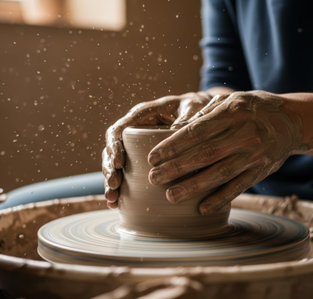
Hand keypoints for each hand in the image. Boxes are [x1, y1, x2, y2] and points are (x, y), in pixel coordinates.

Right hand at [102, 92, 212, 207]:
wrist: (203, 111)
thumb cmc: (196, 106)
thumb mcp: (193, 108)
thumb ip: (187, 119)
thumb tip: (177, 133)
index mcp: (142, 115)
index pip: (119, 130)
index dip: (114, 146)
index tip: (118, 163)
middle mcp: (134, 130)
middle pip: (112, 149)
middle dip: (110, 169)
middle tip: (114, 186)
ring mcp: (136, 146)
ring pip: (115, 164)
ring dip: (111, 182)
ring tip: (113, 200)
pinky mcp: (141, 160)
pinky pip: (127, 174)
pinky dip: (120, 190)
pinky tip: (117, 204)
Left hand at [147, 90, 302, 214]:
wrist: (293, 120)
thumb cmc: (254, 108)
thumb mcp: (232, 100)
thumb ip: (207, 113)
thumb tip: (178, 129)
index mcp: (232, 113)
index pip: (196, 131)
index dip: (173, 145)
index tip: (152, 156)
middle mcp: (244, 134)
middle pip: (205, 154)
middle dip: (176, 168)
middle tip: (153, 178)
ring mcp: (254, 154)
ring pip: (219, 174)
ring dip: (193, 187)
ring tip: (171, 196)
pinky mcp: (262, 170)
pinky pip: (239, 187)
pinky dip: (221, 198)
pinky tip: (202, 208)